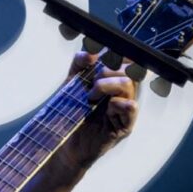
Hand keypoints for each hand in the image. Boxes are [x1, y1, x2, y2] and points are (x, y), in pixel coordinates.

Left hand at [55, 51, 138, 171]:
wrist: (61, 139)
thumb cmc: (69, 112)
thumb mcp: (71, 83)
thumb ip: (79, 64)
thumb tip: (90, 52)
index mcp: (113, 81)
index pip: (125, 60)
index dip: (117, 53)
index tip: (97, 56)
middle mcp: (122, 94)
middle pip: (127, 69)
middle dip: (106, 70)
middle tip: (91, 83)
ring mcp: (125, 110)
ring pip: (128, 84)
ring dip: (107, 85)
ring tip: (91, 97)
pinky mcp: (124, 126)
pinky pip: (131, 108)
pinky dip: (118, 103)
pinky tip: (106, 108)